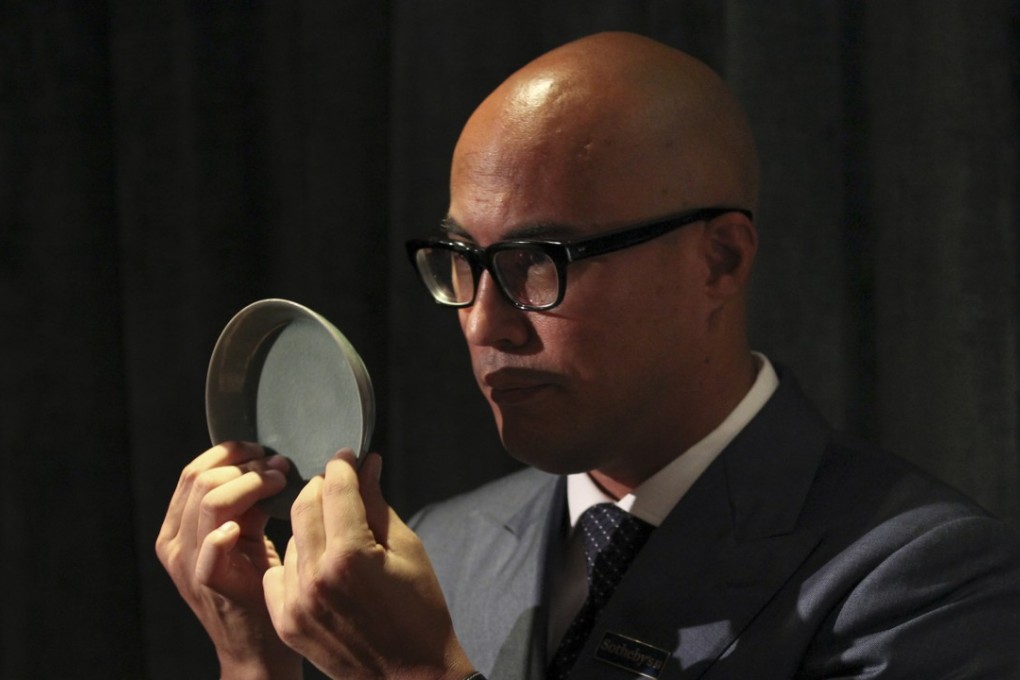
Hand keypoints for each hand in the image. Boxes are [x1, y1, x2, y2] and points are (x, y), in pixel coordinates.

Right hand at [155, 442, 302, 679]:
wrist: (256, 645)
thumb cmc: (256, 583)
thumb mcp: (246, 534)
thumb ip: (246, 502)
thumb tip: (268, 461)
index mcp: (177, 527)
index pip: (193, 472)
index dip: (231, 453)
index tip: (264, 451)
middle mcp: (175, 543)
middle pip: (201, 479)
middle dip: (245, 465)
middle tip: (279, 467)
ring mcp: (188, 564)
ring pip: (210, 501)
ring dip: (251, 483)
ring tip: (280, 483)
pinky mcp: (209, 583)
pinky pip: (212, 544)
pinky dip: (229, 527)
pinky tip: (252, 522)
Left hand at [264, 450, 474, 679]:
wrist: (409, 676)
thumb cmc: (419, 611)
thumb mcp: (408, 549)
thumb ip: (378, 505)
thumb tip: (367, 465)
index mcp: (352, 555)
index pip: (336, 489)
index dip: (343, 466)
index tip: (347, 458)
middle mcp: (317, 576)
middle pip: (305, 505)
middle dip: (323, 488)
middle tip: (338, 485)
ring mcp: (297, 602)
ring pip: (291, 537)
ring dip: (310, 525)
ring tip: (335, 532)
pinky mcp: (286, 621)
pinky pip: (279, 571)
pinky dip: (295, 561)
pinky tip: (318, 564)